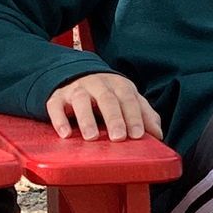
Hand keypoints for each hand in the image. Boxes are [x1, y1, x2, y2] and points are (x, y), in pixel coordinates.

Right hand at [45, 71, 164, 142]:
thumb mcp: (127, 99)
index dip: (134, 116)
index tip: (138, 135)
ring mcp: (76, 89)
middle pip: (107, 98)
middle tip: (118, 138)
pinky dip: (59, 120)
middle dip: (114, 118)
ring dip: (87, 118)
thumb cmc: (107, 94)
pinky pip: (55, 106)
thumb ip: (144, 114)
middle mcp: (97, 84)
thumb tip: (157, 134)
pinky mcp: (57, 97)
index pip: (128, 98)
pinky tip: (65, 134)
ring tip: (92, 137)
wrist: (73, 74)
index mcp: (118, 85)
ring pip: (81, 100)